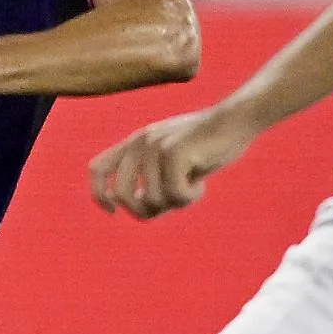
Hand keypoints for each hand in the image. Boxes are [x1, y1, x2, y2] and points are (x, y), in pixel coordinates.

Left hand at [89, 105, 258, 218]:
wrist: (235, 121)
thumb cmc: (208, 147)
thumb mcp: (173, 164)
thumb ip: (152, 182)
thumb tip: (139, 208)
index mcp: (135, 142)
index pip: (96, 169)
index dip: (99, 196)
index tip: (114, 212)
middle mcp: (139, 142)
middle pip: (121, 195)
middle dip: (144, 211)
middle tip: (171, 204)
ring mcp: (155, 146)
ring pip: (152, 199)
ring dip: (176, 203)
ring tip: (194, 187)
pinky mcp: (173, 151)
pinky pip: (174, 194)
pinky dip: (189, 197)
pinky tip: (201, 184)